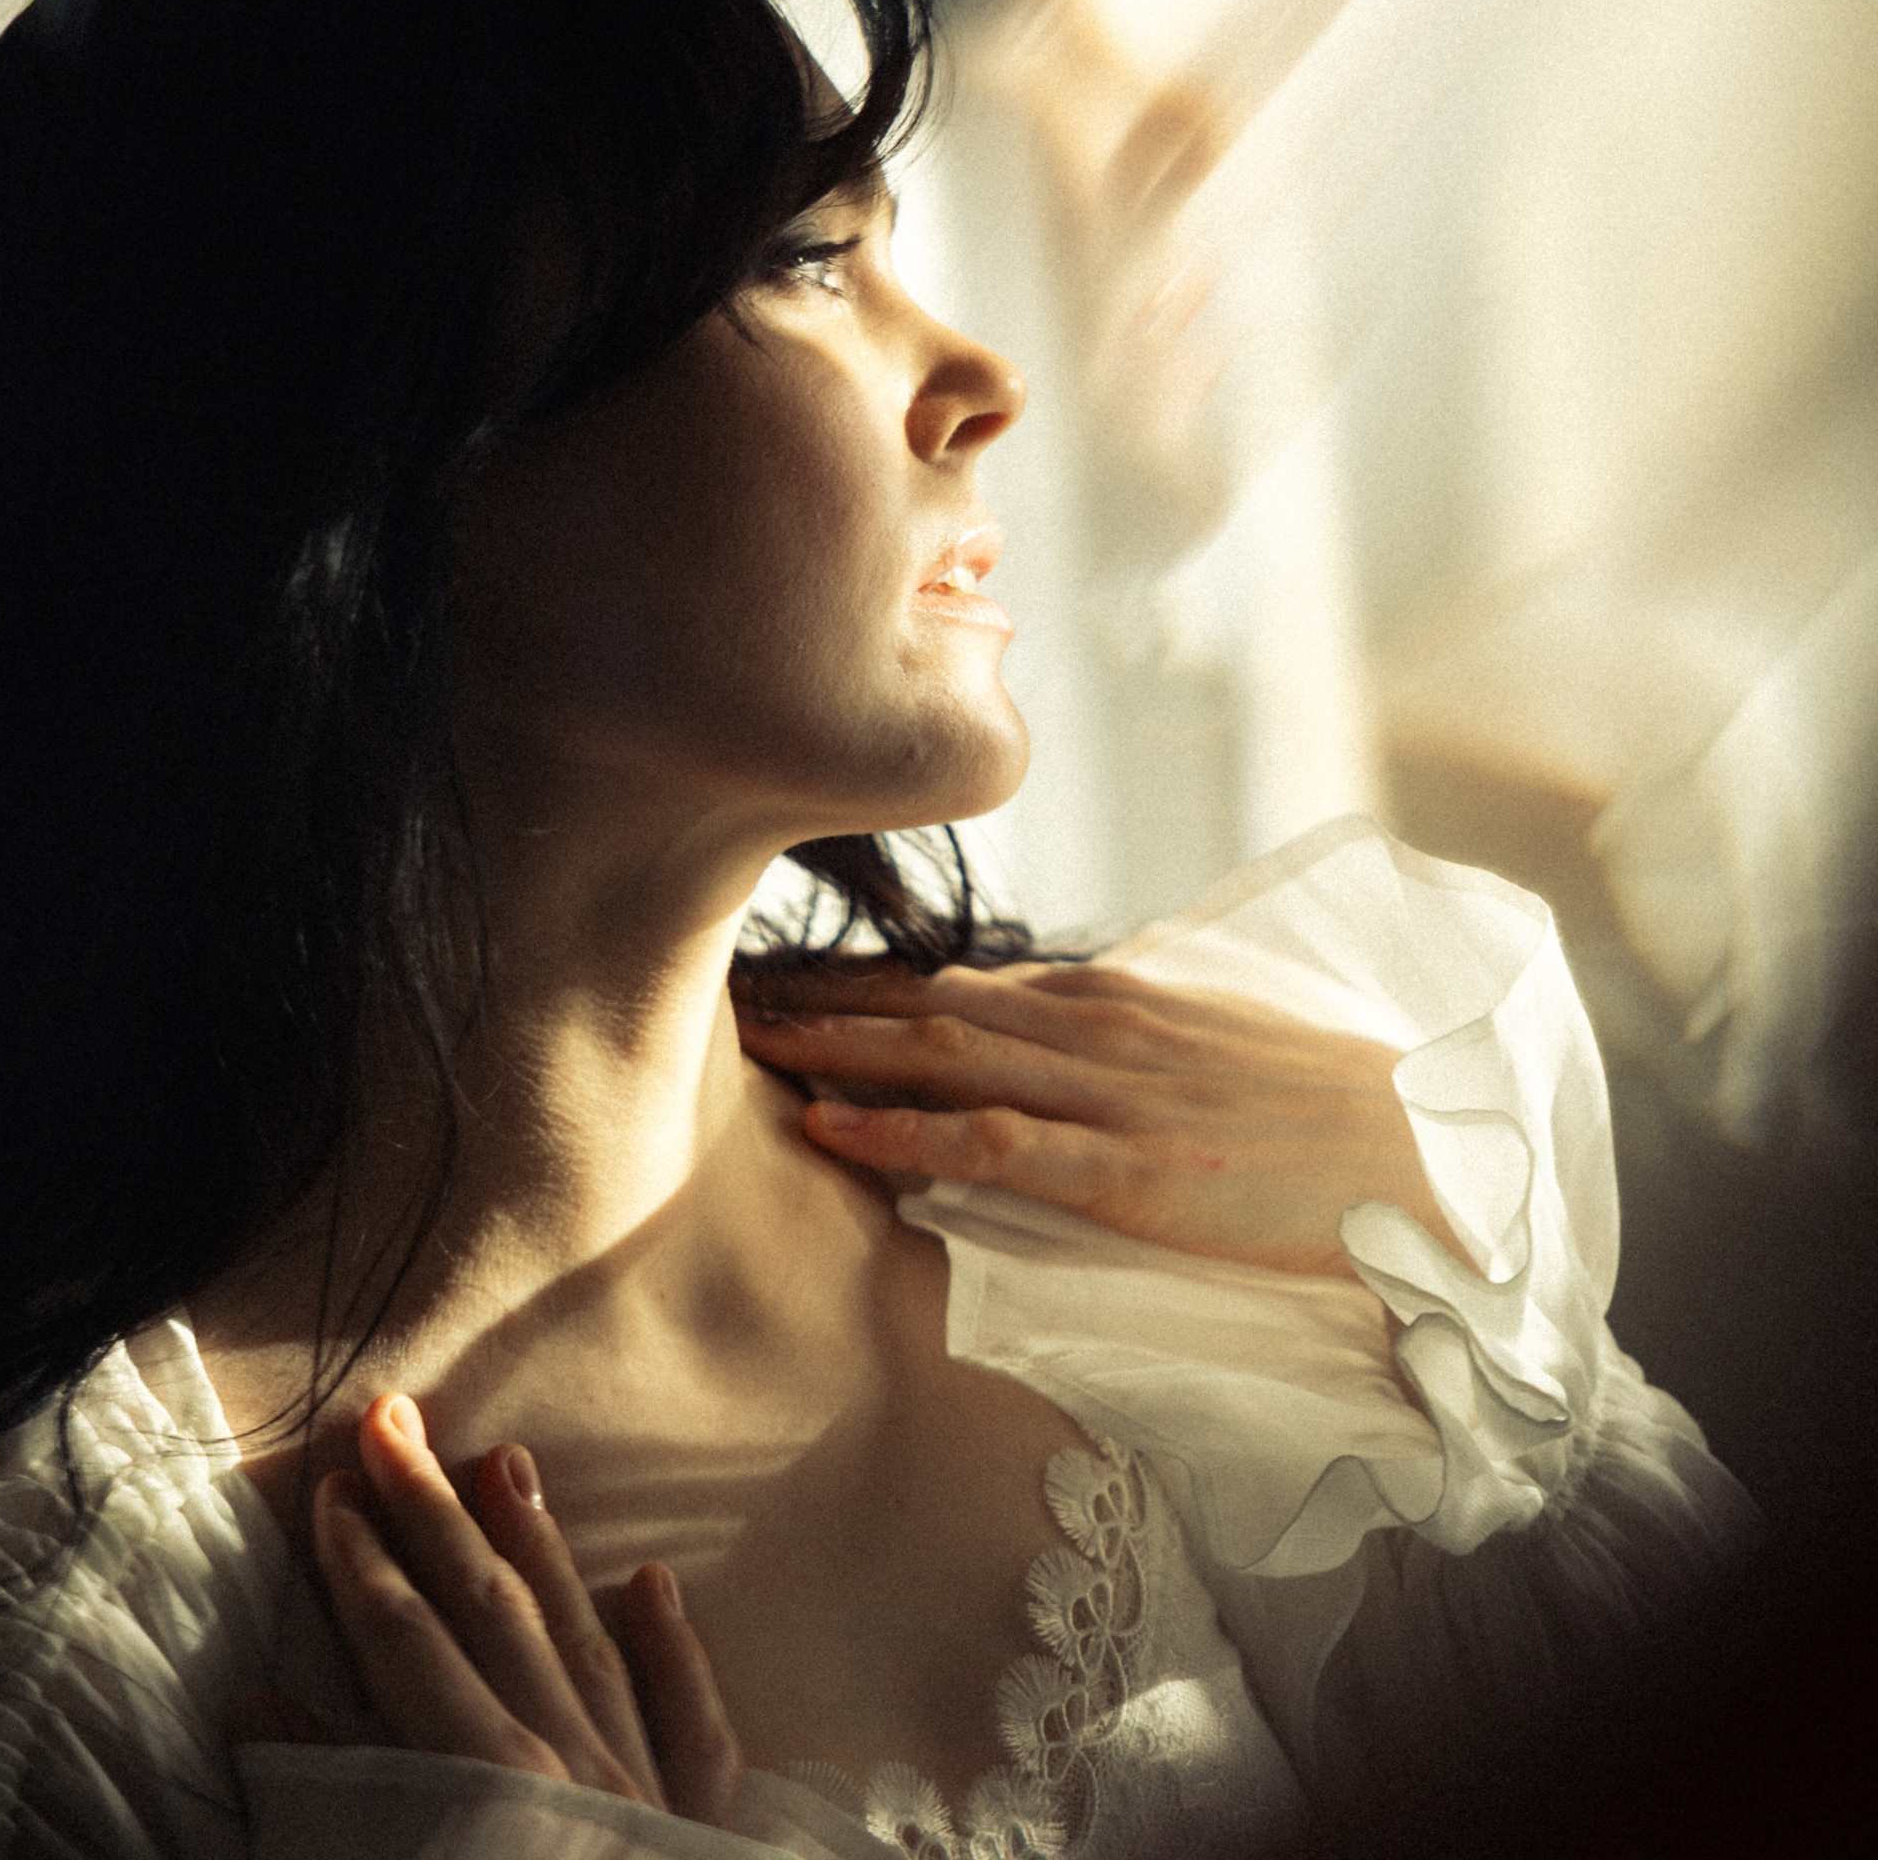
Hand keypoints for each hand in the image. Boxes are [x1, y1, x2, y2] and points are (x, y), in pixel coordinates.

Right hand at [233, 1393, 741, 1828]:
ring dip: (540, 1551)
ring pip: (590, 1643)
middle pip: (490, 1616)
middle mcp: (573, 1765)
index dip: (363, 1566)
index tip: (330, 1486)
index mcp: (486, 1787)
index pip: (408, 1648)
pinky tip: (650, 1585)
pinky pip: (696, 1723)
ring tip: (506, 1462)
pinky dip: (671, 1651)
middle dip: (434, 1515)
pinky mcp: (719, 1838)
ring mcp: (653, 1793)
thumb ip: (335, 1804)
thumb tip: (259, 1712)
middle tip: (395, 1417)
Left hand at [735, 957, 1459, 1276]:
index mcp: (1117, 998)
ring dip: (833, 1048)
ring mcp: (1111, 1094)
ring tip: (747, 1047)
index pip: (962, 982)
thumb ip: (1124, 1039)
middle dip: (820, 1003)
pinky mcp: (1130, 1171)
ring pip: (940, 1053)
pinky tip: (830, 1127)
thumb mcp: (1211, 1047)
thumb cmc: (1326, 1111)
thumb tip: (1042, 1037)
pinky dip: (901, 1129)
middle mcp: (1099, 1026)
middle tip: (724, 999)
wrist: (1430, 1156)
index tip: (783, 986)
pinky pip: (991, 1143)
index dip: (864, 986)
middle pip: (926, 1003)